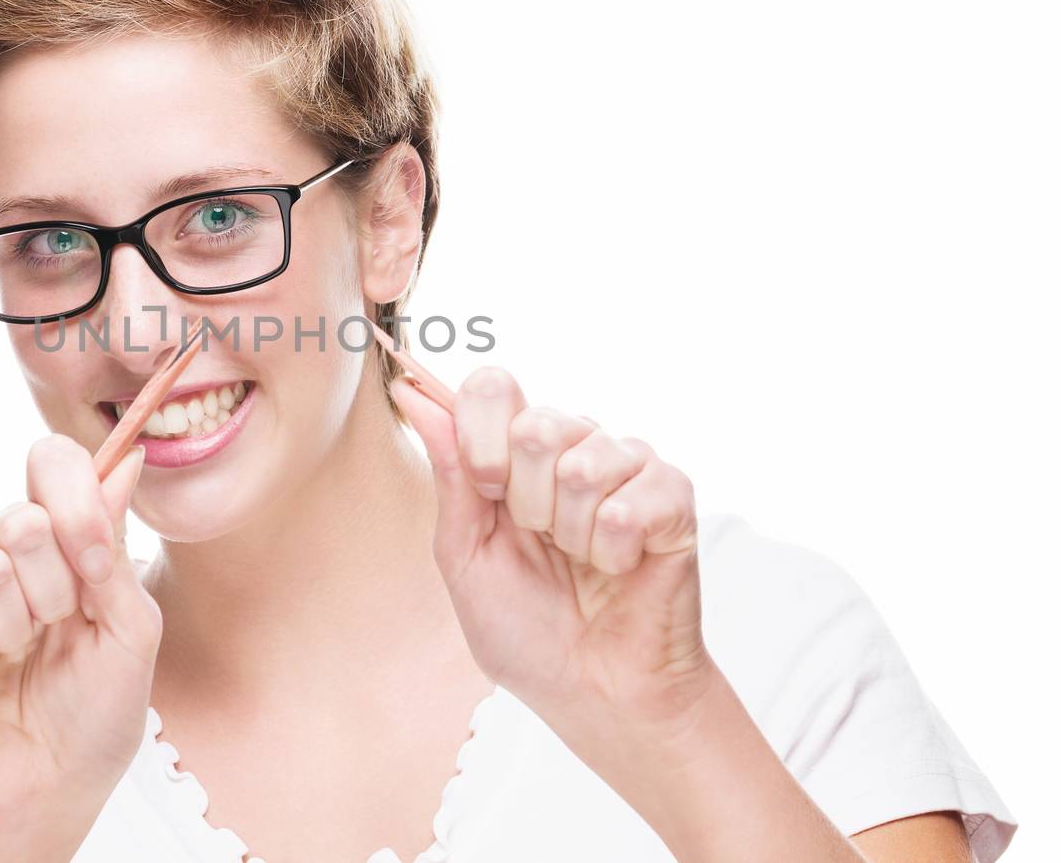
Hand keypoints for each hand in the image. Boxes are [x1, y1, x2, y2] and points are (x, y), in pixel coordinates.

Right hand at [0, 435, 161, 824]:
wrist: (45, 786)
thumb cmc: (93, 712)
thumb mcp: (131, 630)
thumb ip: (117, 548)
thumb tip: (125, 461)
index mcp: (59, 539)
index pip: (54, 462)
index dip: (77, 504)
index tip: (95, 569)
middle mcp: (3, 549)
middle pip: (23, 518)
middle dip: (54, 591)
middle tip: (53, 634)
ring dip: (15, 628)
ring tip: (16, 658)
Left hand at [392, 369, 709, 740]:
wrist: (592, 693)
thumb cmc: (527, 631)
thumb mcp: (465, 555)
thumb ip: (448, 472)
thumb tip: (411, 394)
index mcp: (516, 454)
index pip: (493, 388)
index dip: (481, 441)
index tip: (487, 492)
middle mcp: (573, 447)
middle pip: (536, 425)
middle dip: (526, 502)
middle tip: (542, 542)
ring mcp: (627, 467)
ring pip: (585, 465)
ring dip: (572, 535)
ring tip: (582, 562)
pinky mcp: (672, 497)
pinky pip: (630, 503)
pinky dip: (615, 552)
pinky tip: (619, 568)